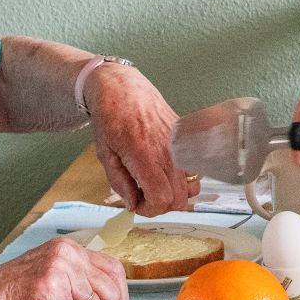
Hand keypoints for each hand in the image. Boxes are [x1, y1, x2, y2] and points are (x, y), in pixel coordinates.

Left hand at [86, 62, 194, 214]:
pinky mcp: (185, 140)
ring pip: (191, 186)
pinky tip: (166, 172)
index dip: (150, 210)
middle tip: (145, 197)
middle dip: (161, 205)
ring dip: (176, 193)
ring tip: (157, 186)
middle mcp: (167, 152)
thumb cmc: (111, 117)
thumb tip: (132, 203)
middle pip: (179, 198)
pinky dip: (183, 178)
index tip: (138, 206)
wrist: (122, 89)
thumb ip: (119, 183)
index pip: (161, 198)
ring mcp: (180, 146)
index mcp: (144, 156)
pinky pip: (194, 169)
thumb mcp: (105, 154)